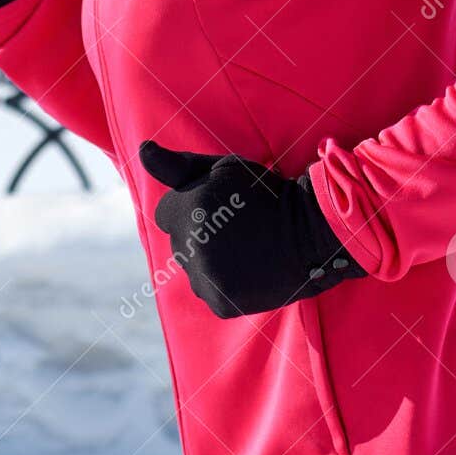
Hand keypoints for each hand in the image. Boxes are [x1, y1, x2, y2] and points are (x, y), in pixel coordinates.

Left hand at [139, 141, 364, 318]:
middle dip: (198, 235)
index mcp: (190, 210)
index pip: (165, 214)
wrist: (313, 234)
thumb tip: (142, 152)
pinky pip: (209, 292)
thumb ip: (178, 166)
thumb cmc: (266, 194)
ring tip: (245, 251)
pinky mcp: (221, 303)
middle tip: (238, 230)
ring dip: (209, 262)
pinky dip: (224, 285)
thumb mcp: (224, 169)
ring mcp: (207, 278)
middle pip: (178, 243)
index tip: (220, 208)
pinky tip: (248, 271)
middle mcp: (193, 246)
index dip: (191, 209)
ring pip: (192, 270)